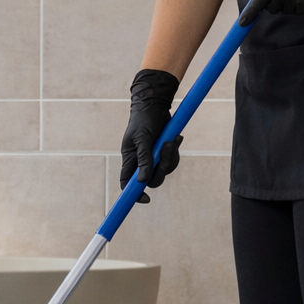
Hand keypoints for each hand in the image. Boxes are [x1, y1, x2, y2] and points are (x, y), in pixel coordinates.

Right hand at [120, 69, 181, 202]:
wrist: (155, 104)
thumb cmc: (144, 119)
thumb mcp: (143, 138)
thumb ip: (144, 159)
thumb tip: (143, 181)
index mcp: (130, 159)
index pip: (127, 183)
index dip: (135, 194)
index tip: (146, 199)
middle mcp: (140, 161)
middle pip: (151, 179)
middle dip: (162, 168)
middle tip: (166, 149)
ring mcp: (152, 157)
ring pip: (164, 170)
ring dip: (170, 156)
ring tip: (171, 139)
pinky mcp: (162, 152)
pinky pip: (172, 160)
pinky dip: (175, 150)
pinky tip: (175, 138)